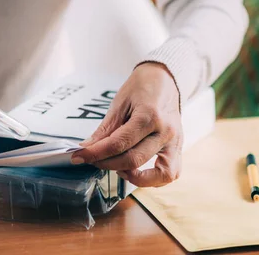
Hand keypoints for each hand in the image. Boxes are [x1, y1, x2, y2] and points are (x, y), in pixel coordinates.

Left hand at [72, 63, 182, 186]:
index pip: (118, 143)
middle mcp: (166, 132)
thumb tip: (88, 147)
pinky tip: (135, 172)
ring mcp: (176, 142)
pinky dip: (153, 179)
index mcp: (149, 116)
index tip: (79, 156)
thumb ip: (106, 128)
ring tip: (115, 167)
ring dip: (132, 177)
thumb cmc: (141, 87)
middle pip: (133, 160)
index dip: (96, 153)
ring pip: (156, 174)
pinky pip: (171, 173)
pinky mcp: (179, 148)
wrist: (164, 79)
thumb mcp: (120, 103)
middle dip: (107, 163)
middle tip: (91, 160)